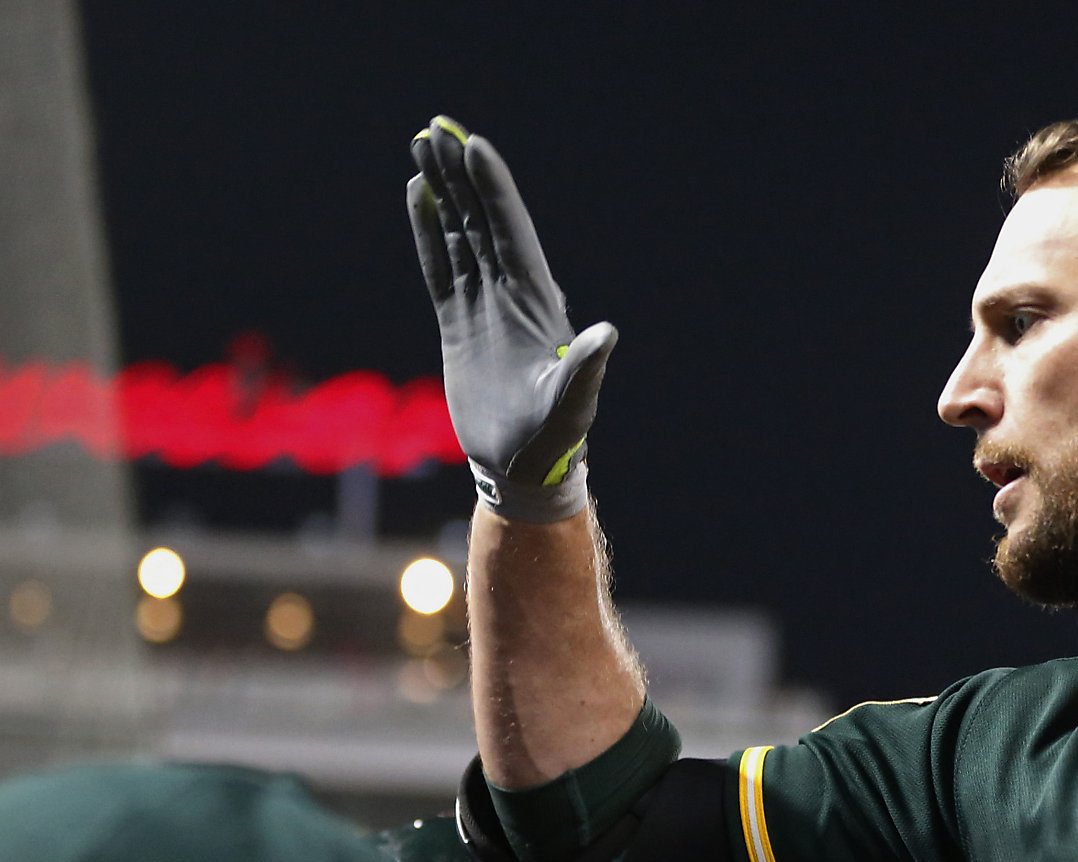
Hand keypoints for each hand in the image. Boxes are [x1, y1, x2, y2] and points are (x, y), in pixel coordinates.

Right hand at [407, 116, 616, 522]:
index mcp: (537, 303)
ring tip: (422, 146)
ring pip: (460, 235)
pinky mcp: (460, 323)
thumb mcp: (572, 404)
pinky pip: (440, 267)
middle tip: (435, 128)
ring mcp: (485, 306)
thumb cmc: (554, 437)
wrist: (524, 464)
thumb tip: (607, 334)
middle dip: (461, 175)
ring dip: (443, 192)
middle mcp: (511, 294)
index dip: (494, 190)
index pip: (511, 233)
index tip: (473, 145)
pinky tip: (418, 198)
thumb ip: (584, 369)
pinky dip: (429, 232)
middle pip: (482, 221)